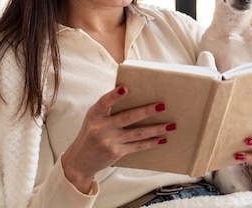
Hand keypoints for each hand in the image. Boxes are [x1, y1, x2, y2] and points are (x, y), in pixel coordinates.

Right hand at [61, 86, 175, 192]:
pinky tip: (162, 139)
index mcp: (95, 114)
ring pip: (137, 133)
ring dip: (156, 129)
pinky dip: (151, 143)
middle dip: (146, 111)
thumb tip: (133, 94)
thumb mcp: (93, 118)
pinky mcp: (116, 152)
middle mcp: (101, 127)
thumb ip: (108, 109)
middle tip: (162, 106)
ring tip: (171, 125)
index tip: (126, 89)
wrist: (79, 161)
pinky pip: (137, 146)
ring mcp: (109, 141)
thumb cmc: (91, 134)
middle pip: (127, 117)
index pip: (104, 103)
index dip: (114, 96)